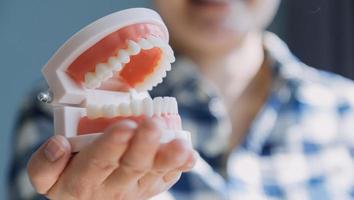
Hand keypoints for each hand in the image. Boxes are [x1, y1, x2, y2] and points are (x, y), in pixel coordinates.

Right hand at [27, 118, 197, 199]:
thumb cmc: (71, 178)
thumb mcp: (47, 177)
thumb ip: (44, 164)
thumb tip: (58, 143)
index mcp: (83, 180)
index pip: (97, 162)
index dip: (111, 145)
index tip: (123, 127)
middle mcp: (113, 186)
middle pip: (131, 166)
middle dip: (143, 145)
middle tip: (152, 125)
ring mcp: (137, 187)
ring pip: (155, 173)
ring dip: (169, 157)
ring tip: (180, 144)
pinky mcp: (152, 185)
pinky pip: (169, 177)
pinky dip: (181, 165)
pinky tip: (189, 155)